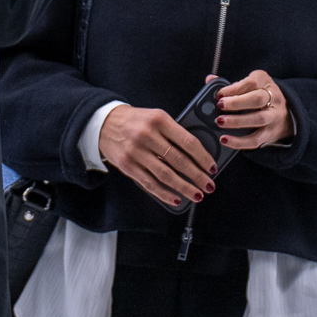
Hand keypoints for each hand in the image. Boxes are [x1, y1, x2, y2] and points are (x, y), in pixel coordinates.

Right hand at [97, 103, 217, 208]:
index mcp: (159, 120)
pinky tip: (176, 198)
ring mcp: (136, 152)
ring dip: (184, 187)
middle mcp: (147, 135)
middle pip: (179, 160)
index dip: (203, 157)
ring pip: (166, 175)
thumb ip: (174, 132)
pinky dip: (165, 193)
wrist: (104, 122)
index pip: (188, 141)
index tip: (212, 167)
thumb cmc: (136, 120)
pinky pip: (149, 183)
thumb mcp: (156, 117)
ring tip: (197, 195)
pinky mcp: (127, 166)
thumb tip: (197, 155)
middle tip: (210, 185)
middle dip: (198, 176)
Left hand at [214, 70, 293, 149]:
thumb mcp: (249, 84)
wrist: (285, 114)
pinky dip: (239, 142)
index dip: (233, 89)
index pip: (250, 83)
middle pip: (257, 99)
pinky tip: (225, 139)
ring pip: (258, 119)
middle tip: (219, 106)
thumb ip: (230, 84)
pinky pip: (255, 140)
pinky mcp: (270, 134)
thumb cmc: (258, 96)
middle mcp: (273, 98)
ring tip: (220, 122)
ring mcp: (273, 117)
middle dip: (237, 103)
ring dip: (237, 121)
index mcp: (264, 82)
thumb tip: (210, 79)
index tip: (219, 94)